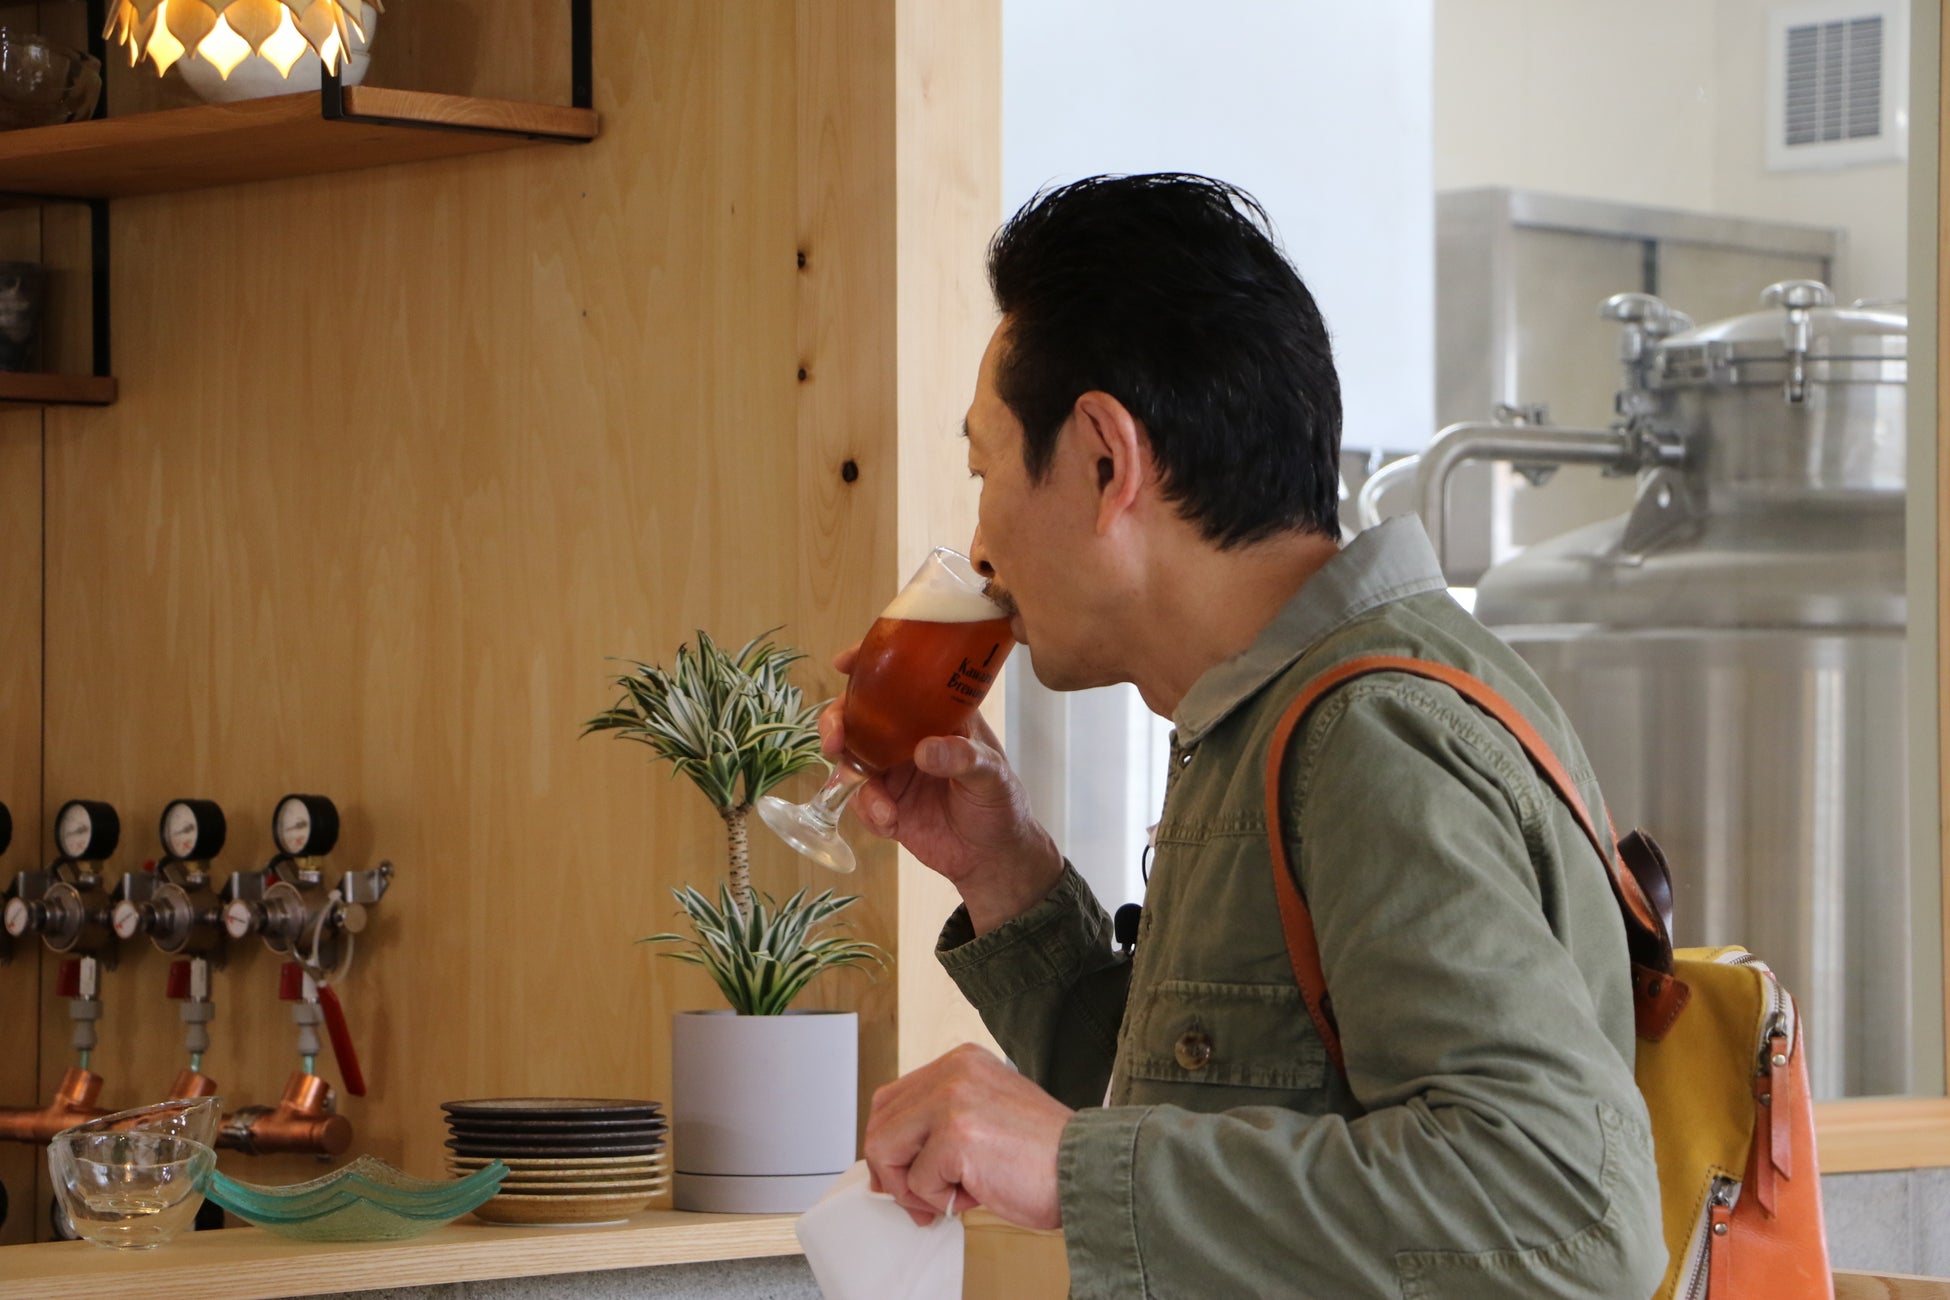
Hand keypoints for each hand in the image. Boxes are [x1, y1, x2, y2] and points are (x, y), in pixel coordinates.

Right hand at [822, 645, 1062, 933]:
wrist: (993, 859)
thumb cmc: (1002, 804)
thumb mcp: (993, 776)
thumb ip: (964, 759)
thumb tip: (925, 750)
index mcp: (939, 714)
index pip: (903, 677)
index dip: (870, 663)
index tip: (844, 662)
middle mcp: (910, 735)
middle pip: (861, 714)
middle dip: (839, 722)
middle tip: (835, 741)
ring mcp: (894, 769)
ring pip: (852, 758)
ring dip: (852, 779)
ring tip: (881, 807)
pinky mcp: (885, 803)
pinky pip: (860, 799)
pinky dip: (869, 811)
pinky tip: (891, 824)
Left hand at [864, 1044, 1070, 1229]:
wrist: (1088, 1169)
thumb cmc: (1046, 1154)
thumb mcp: (987, 1115)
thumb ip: (942, 1122)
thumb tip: (893, 1160)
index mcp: (962, 1061)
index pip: (892, 1099)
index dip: (889, 1144)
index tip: (901, 1176)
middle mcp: (954, 1071)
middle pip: (880, 1123)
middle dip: (892, 1171)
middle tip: (919, 1201)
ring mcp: (953, 1100)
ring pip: (886, 1150)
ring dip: (912, 1188)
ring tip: (950, 1198)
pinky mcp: (956, 1135)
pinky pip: (917, 1182)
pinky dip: (940, 1201)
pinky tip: (975, 1194)